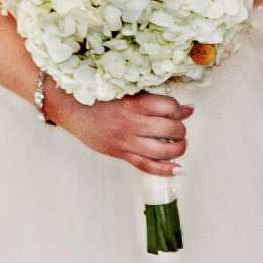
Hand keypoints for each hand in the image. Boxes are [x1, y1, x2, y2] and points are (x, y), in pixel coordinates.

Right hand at [48, 90, 191, 177]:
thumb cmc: (101, 99)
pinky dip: (165, 169)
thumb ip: (156, 101)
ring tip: (179, 145)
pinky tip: (178, 169)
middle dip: (180, 130)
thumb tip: (188, 109)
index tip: (176, 111)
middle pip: (170, 129)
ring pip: (163, 151)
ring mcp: (127, 141)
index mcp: (135, 103)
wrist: (74, 110)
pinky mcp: (121, 154)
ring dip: (178, 149)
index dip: (178, 110)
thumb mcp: (129, 93)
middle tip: (178, 128)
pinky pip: (147, 166)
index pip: (169, 107)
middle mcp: (133, 123)